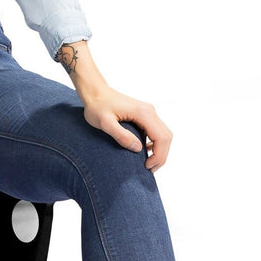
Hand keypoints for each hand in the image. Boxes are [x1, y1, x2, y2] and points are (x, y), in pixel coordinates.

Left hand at [55, 40, 172, 171]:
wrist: (95, 92)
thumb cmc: (97, 106)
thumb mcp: (105, 123)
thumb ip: (121, 135)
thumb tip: (138, 149)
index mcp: (143, 113)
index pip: (161, 137)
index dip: (158, 155)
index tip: (147, 166)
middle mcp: (149, 111)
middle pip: (166, 137)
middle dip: (161, 155)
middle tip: (149, 168)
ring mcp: (148, 112)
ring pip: (163, 134)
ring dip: (160, 150)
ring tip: (148, 162)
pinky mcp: (144, 114)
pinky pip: (156, 131)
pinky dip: (155, 143)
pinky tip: (145, 151)